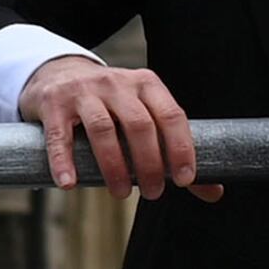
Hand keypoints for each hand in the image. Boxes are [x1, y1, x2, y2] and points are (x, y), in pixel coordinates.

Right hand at [18, 54, 216, 200]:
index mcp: (146, 85)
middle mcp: (117, 84)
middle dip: (149, 164)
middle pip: (139, 124)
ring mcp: (84, 92)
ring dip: (114, 166)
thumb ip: (173, 151)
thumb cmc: (111, 106)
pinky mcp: (54, 104)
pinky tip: (69, 184)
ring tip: (120, 194)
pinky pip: (60, 136)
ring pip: (103, 129)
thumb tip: (214, 191)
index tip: (185, 180)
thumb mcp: (143, 116)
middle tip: (154, 193)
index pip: (171, 115)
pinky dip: (64, 161)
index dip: (181, 148)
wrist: (59, 74)